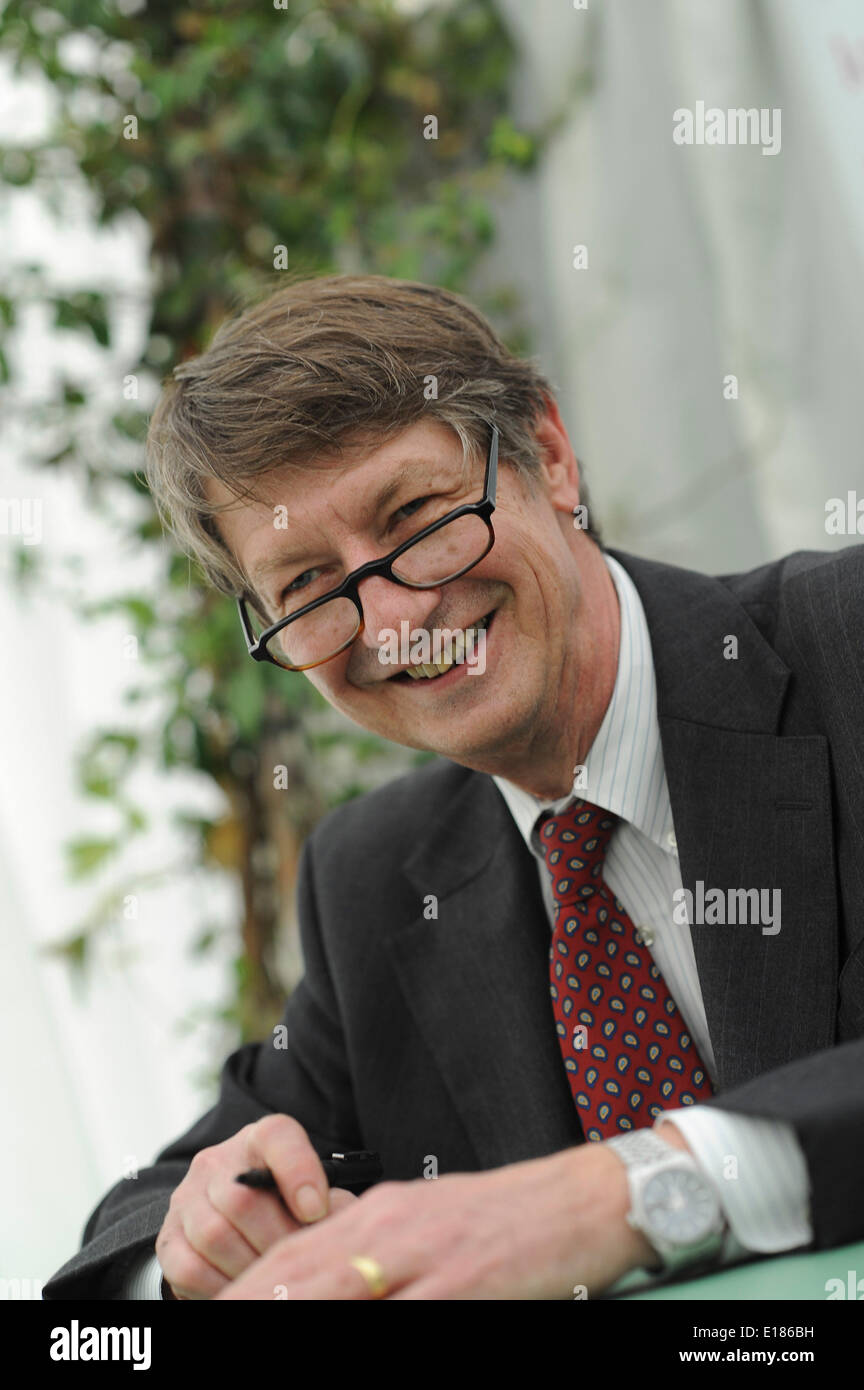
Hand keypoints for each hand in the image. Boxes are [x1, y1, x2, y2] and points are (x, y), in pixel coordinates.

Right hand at [155, 1114, 356, 1298]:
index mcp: (261, 1140)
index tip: (315, 1211)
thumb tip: (338, 1226)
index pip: (277, 1137)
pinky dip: (221, 1286)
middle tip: (299, 1262)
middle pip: (242, 1198)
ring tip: (275, 1278)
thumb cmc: (285, 1205)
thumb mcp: (312, 1193)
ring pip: (213, 1235)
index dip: (298, 1171)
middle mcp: (217, 1162)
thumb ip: (330, 1203)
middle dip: (277, 1240)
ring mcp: (186, 1198)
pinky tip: (246, 1286)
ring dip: (250, 1267)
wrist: (229, 1218)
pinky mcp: (169, 1238)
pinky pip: (189, 1267)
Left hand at [213, 1137, 667, 1300]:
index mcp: (378, 1210)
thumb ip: (376, 1247)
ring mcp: (421, 1260)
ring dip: (291, 1310)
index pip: (291, 1254)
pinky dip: (370, 1327)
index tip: (212, 1310)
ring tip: (243, 1327)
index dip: (245, 1291)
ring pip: (334, 1293)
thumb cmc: (505, 1217)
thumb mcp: (427, 1221)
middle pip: (297, 1276)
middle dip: (250, 1303)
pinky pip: (399, 1318)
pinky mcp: (458, 1287)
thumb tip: (327, 1278)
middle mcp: (389, 1229)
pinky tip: (348, 1334)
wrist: (580, 1201)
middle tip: (209, 1323)